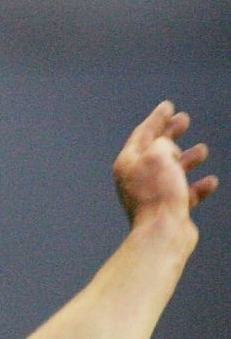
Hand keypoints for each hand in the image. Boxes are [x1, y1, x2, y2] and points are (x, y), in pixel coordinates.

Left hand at [114, 102, 215, 229]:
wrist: (162, 232)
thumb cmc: (158, 191)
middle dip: (170, 134)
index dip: (156, 118)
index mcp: (128, 163)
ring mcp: (151, 195)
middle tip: (184, 119)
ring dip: (186, 159)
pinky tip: (211, 182)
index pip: (142, 134)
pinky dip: (197, 187)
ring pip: (171, 171)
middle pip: (155, 150)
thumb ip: (162, 142)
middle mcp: (136, 179)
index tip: (168, 106)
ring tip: (202, 150)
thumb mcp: (158, 153)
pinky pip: (184, 194)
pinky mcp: (167, 210)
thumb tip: (168, 149)